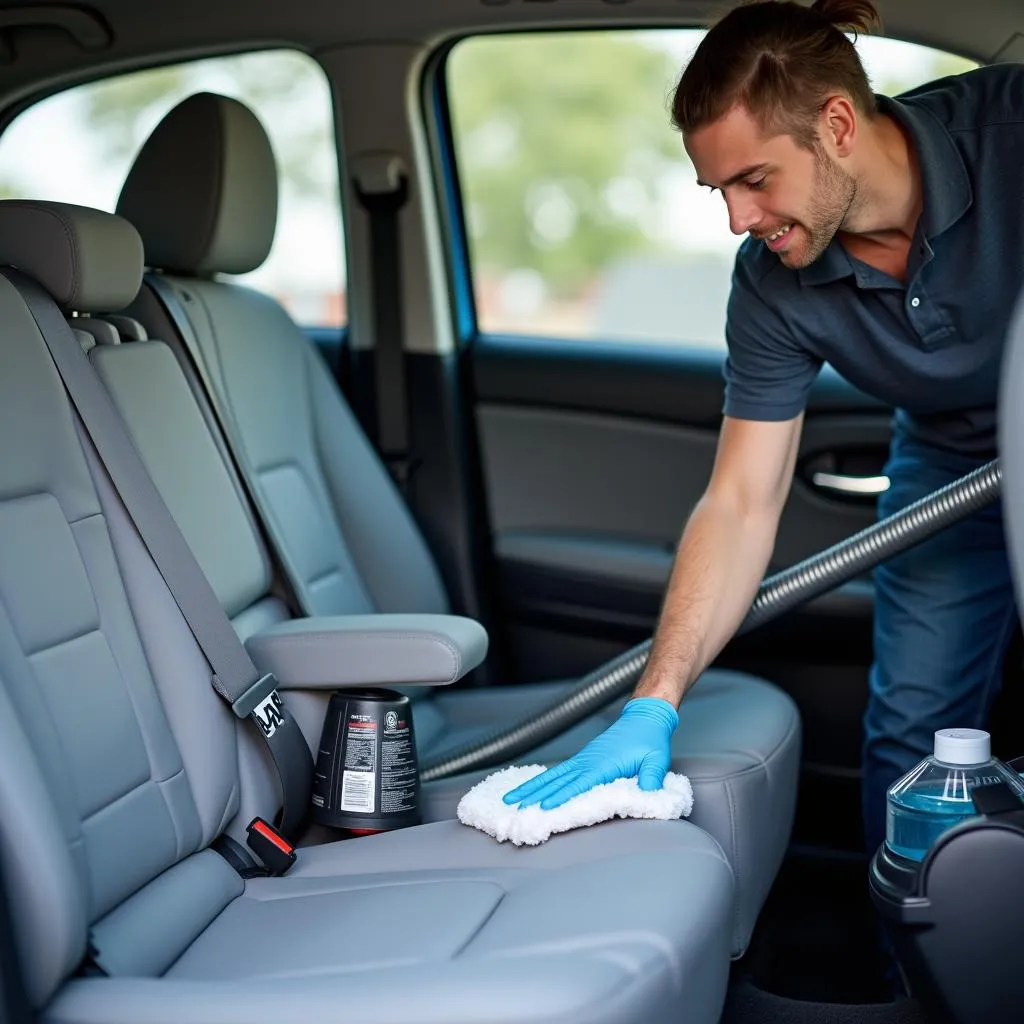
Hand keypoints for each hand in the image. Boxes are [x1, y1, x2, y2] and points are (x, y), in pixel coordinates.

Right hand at [501, 697, 678, 810]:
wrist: (644, 717)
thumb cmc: (650, 740)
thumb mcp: (656, 759)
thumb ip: (651, 777)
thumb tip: (648, 793)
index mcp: (604, 764)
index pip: (578, 784)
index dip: (561, 796)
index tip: (543, 807)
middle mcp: (588, 761)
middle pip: (557, 780)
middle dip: (534, 793)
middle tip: (513, 804)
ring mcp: (584, 759)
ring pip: (554, 775)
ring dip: (532, 787)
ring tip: (512, 797)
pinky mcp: (585, 759)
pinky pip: (560, 771)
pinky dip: (544, 780)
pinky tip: (534, 787)